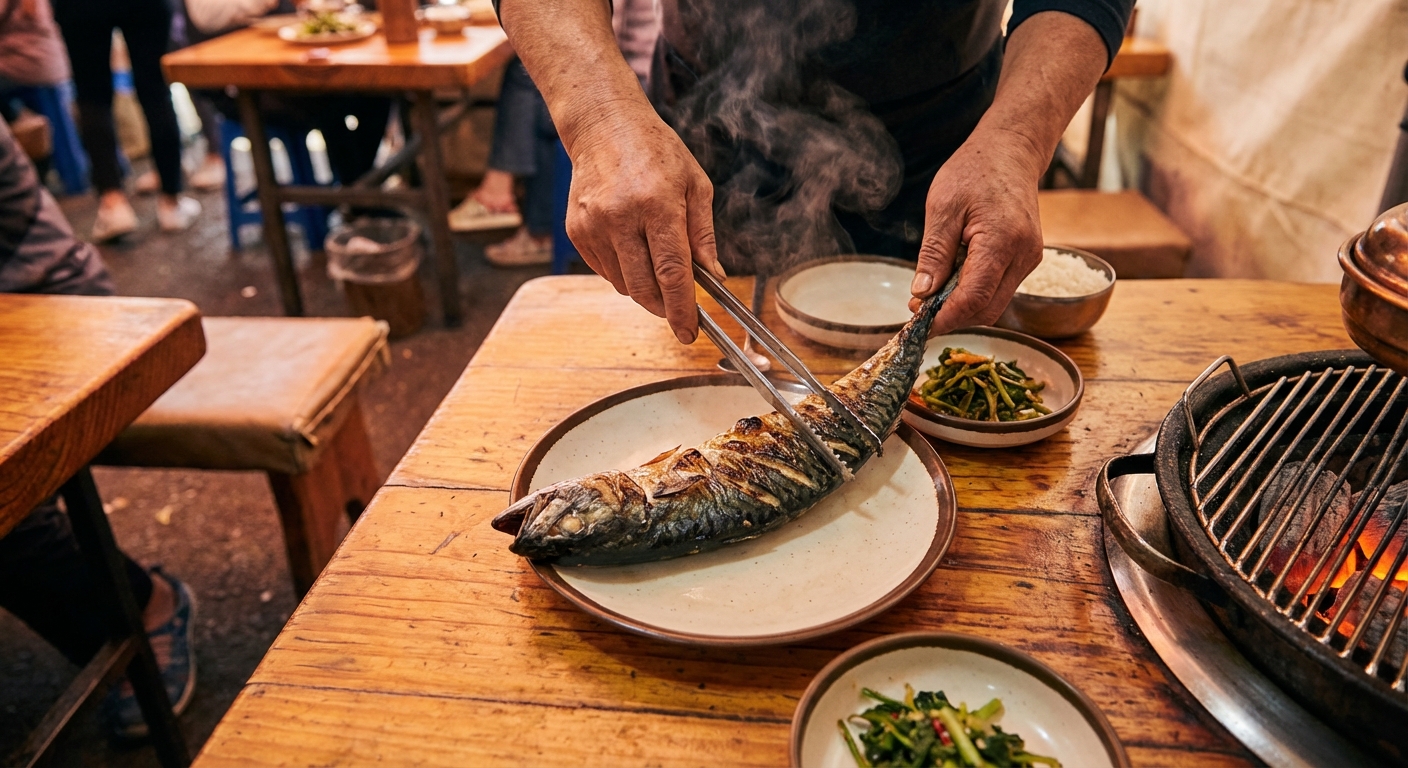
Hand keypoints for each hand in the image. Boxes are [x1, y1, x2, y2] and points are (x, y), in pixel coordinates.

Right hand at [565, 109, 724, 343]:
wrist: (603, 127)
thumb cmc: (656, 152)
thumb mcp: (695, 185)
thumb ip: (704, 235)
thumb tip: (715, 277)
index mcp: (657, 205)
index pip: (671, 272)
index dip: (682, 309)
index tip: (689, 332)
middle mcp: (620, 218)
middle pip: (644, 288)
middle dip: (664, 307)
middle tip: (678, 308)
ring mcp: (593, 226)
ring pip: (624, 285)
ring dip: (644, 288)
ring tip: (654, 260)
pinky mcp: (576, 232)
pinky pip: (605, 271)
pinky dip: (624, 272)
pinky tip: (631, 248)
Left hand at [907, 128, 1045, 333]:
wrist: (1011, 151)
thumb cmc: (975, 171)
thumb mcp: (943, 207)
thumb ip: (934, 254)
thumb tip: (922, 295)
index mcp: (1002, 241)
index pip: (974, 298)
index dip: (945, 318)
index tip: (918, 324)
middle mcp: (1024, 255)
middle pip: (988, 309)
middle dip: (953, 317)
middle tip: (919, 311)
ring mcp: (1030, 258)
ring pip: (995, 303)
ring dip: (963, 307)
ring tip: (932, 296)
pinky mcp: (1027, 258)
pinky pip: (1000, 289)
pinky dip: (974, 294)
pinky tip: (952, 282)